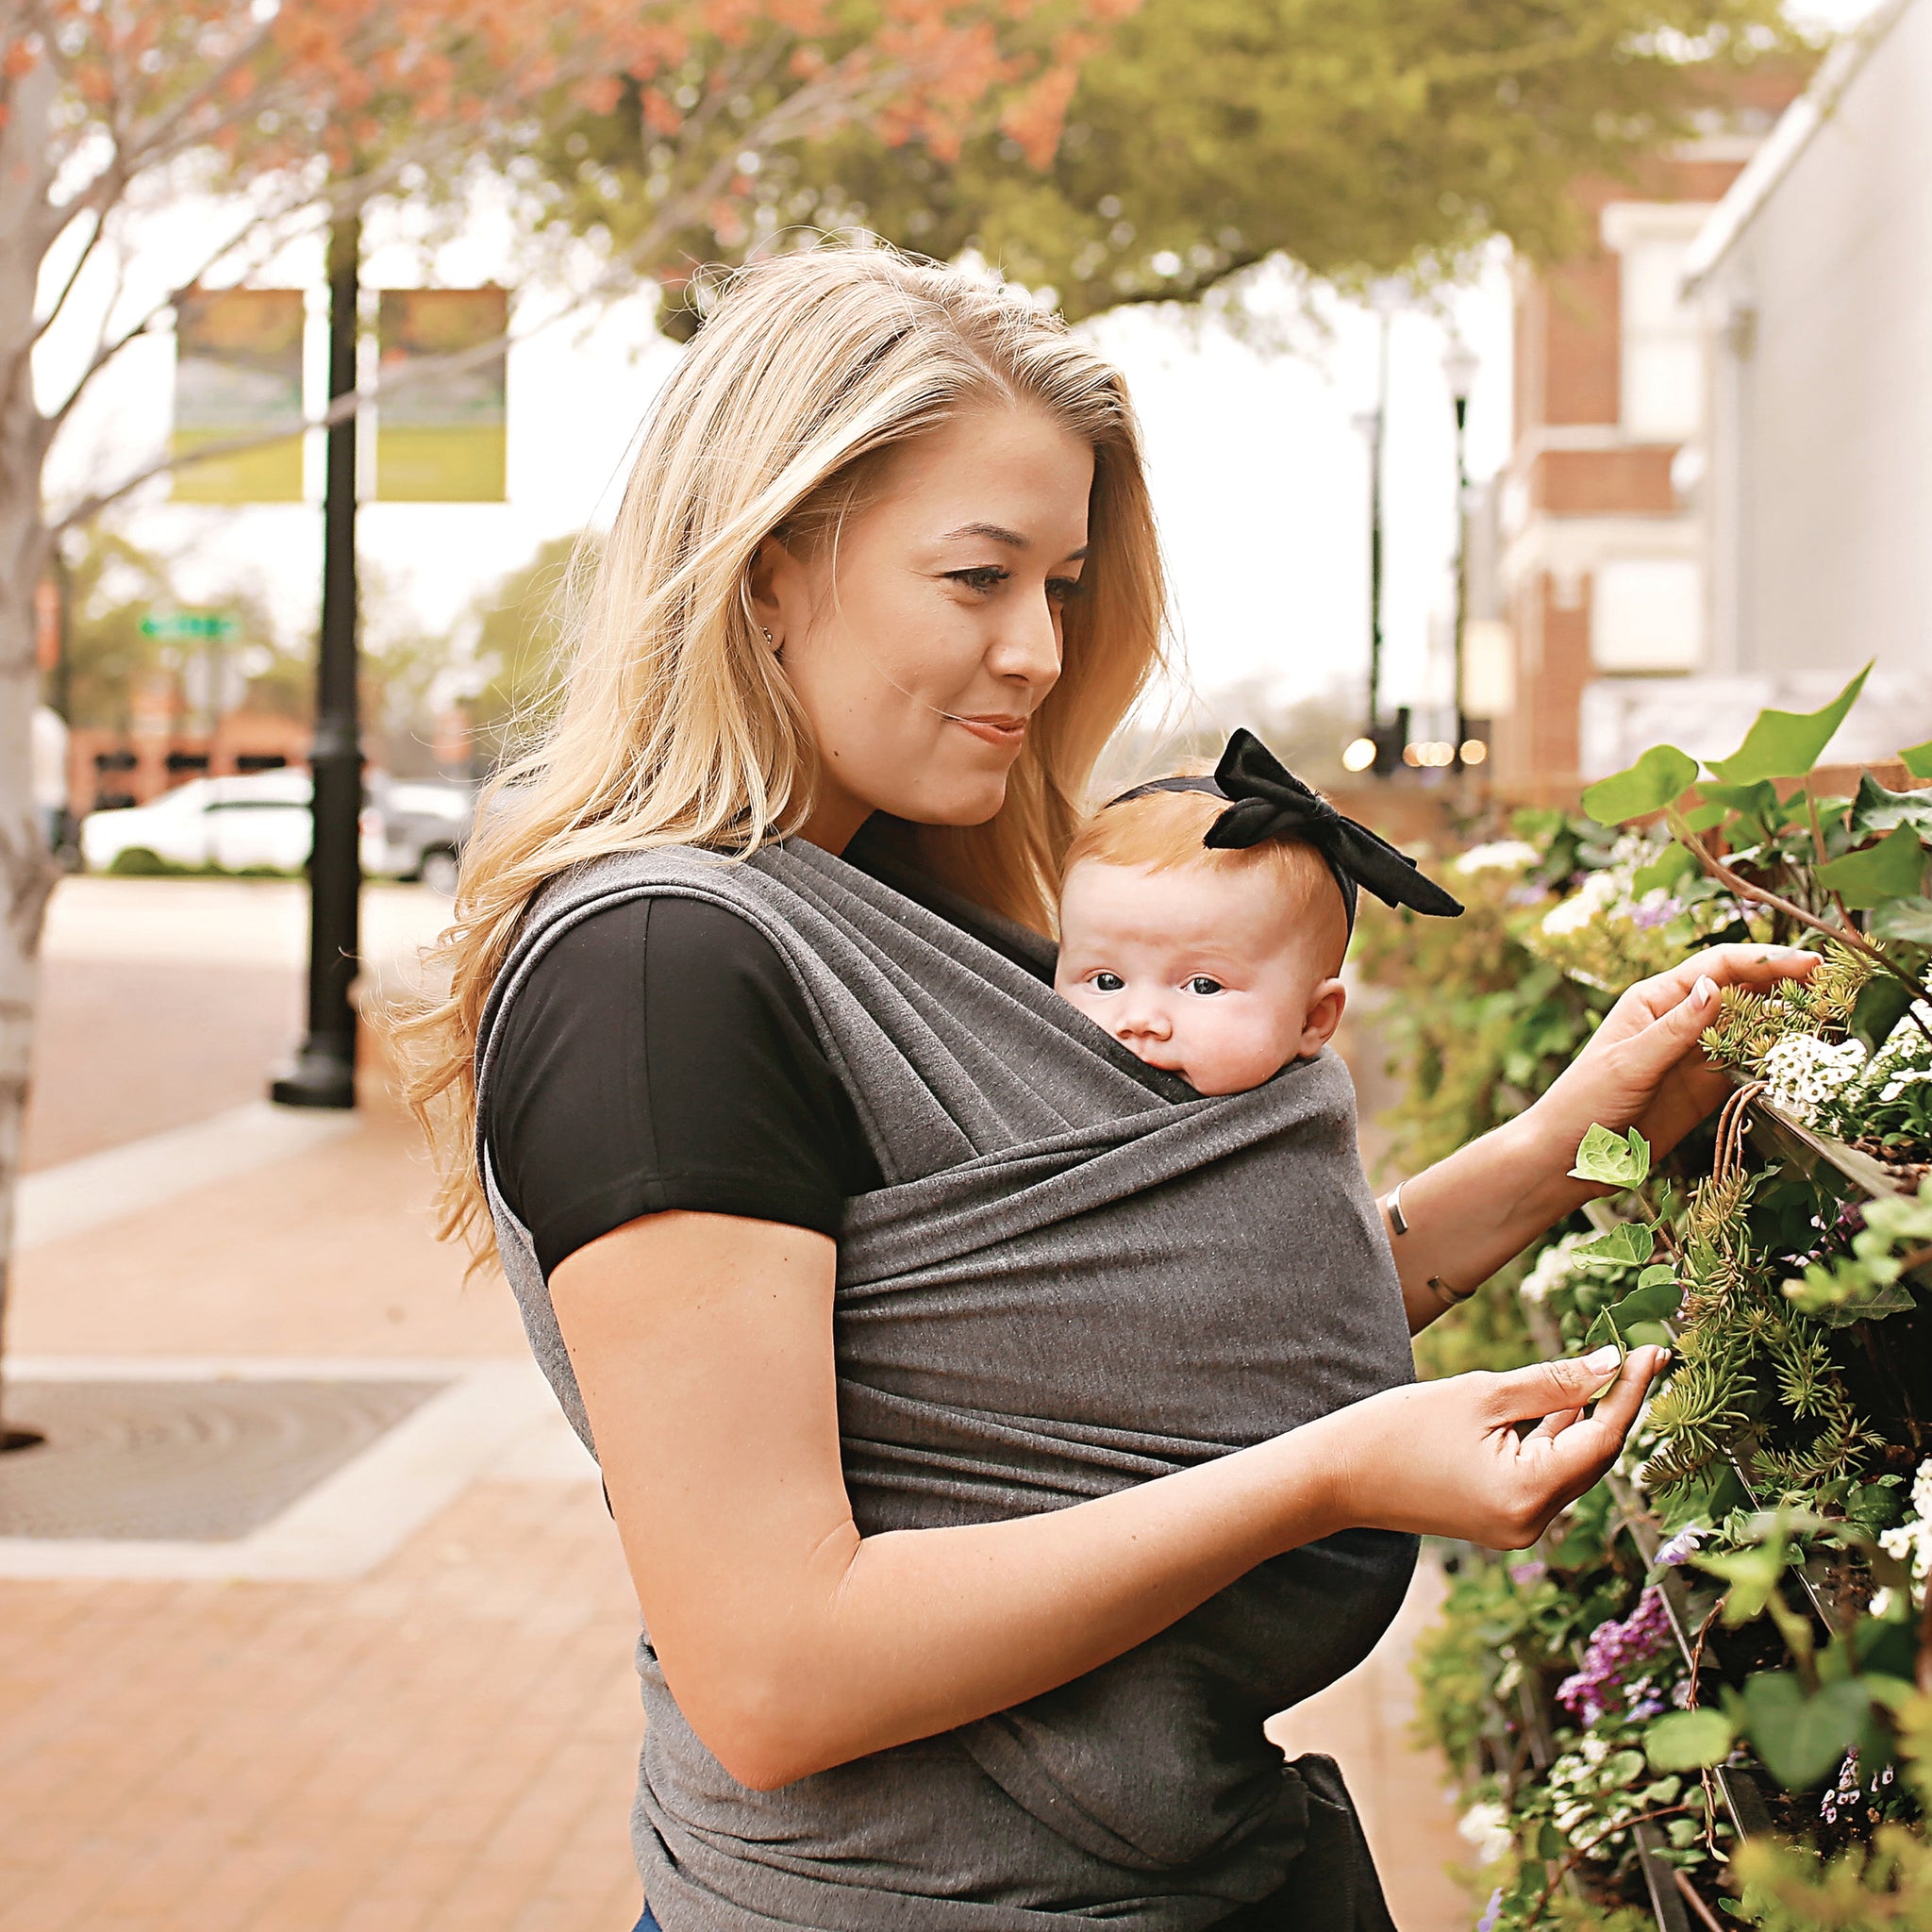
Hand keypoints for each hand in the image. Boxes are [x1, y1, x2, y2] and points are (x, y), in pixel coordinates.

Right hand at [1310, 1345, 1666, 1547]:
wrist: (1337, 1477)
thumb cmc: (1400, 1430)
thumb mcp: (1481, 1395)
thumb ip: (1552, 1383)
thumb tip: (1611, 1366)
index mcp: (1529, 1494)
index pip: (1603, 1440)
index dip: (1630, 1393)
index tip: (1652, 1352)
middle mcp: (1531, 1522)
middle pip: (1592, 1457)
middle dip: (1615, 1404)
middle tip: (1639, 1353)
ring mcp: (1515, 1525)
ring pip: (1569, 1465)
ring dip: (1586, 1419)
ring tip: (1608, 1369)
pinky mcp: (1499, 1518)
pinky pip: (1544, 1475)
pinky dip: (1554, 1439)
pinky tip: (1565, 1403)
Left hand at [1532, 943, 1816, 1168]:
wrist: (1567, 1158)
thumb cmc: (1583, 1102)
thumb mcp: (1629, 1063)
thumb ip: (1676, 1029)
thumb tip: (1717, 986)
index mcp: (1654, 999)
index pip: (1718, 968)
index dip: (1765, 961)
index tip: (1809, 964)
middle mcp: (1678, 1020)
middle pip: (1741, 992)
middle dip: (1785, 986)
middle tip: (1834, 987)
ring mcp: (1694, 1054)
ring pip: (1749, 1028)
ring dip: (1786, 1022)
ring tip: (1830, 1017)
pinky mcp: (1704, 1089)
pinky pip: (1747, 1066)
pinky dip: (1774, 1060)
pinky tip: (1802, 1058)